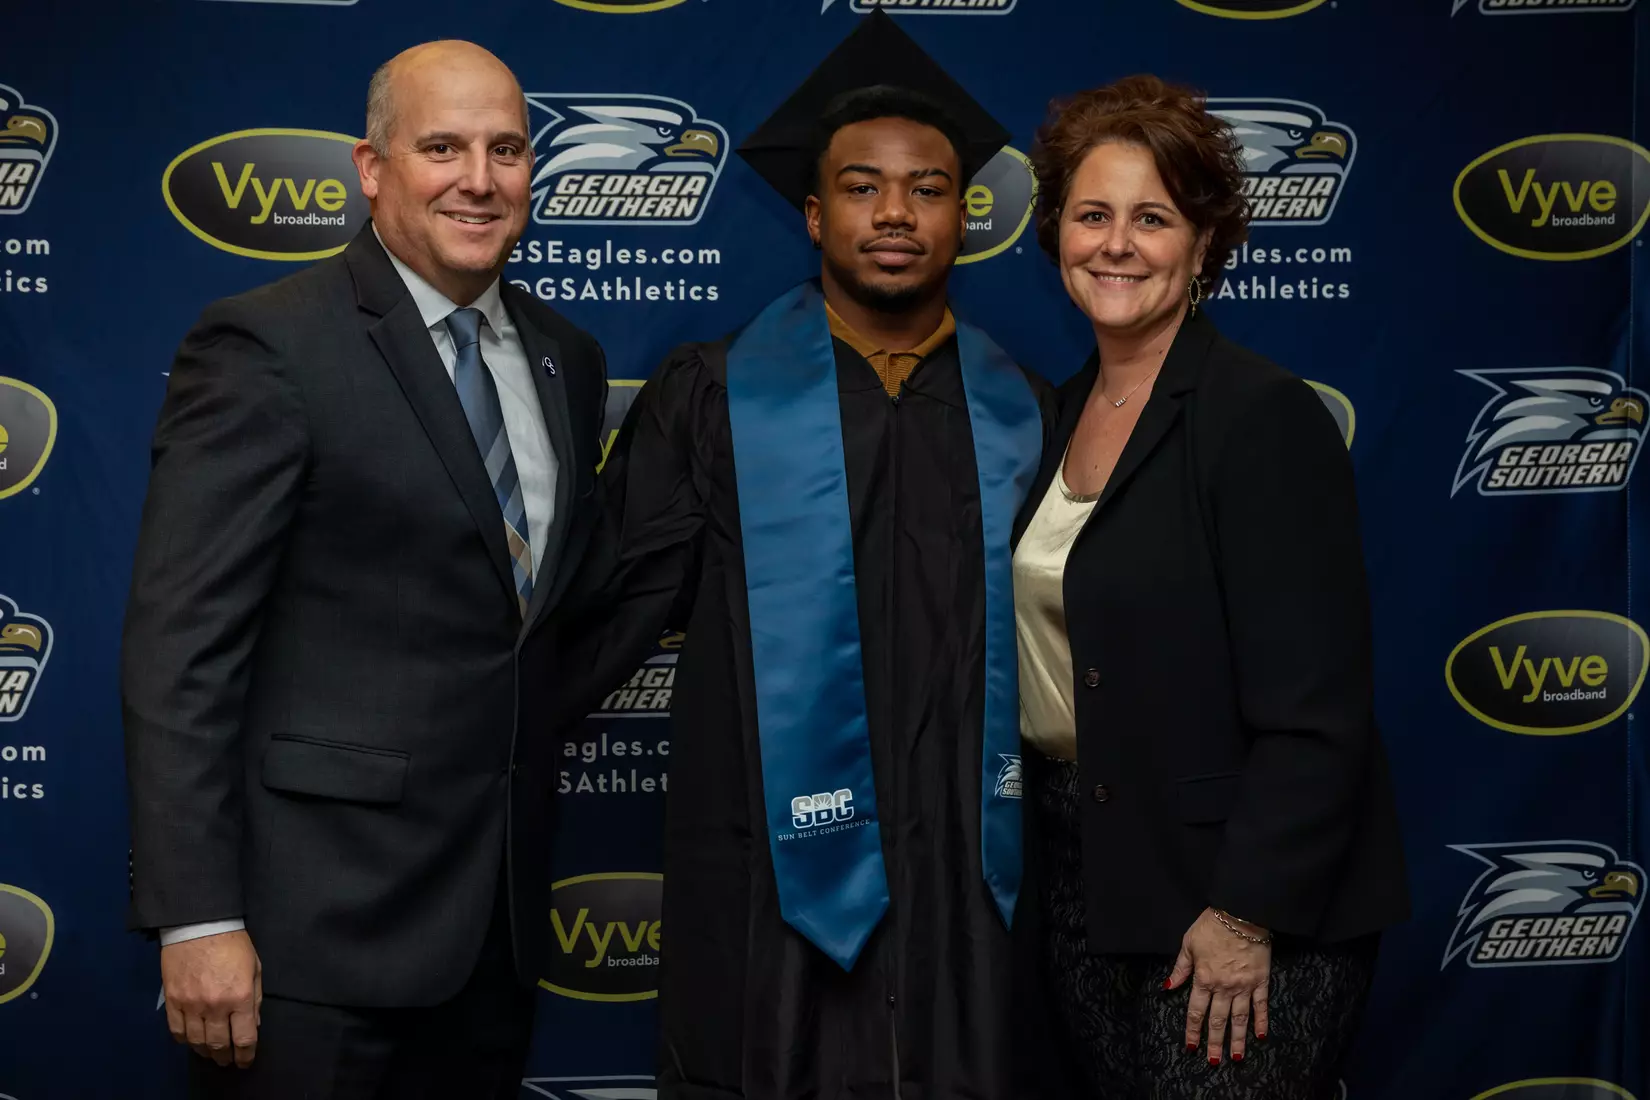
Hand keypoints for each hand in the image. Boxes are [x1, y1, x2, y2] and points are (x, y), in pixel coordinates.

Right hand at [160, 929, 261, 1067]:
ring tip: (211, 1054)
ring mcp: (191, 1004)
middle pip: (219, 1044)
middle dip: (225, 1057)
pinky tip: (190, 1041)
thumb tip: (254, 1024)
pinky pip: (176, 1030)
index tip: (246, 1060)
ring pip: (197, 1041)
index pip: (244, 1037)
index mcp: (240, 997)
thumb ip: (255, 998)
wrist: (199, 925)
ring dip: (205, 1051)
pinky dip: (184, 1040)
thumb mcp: (254, 968)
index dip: (246, 1054)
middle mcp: (216, 1005)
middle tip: (227, 1061)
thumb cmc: (232, 943)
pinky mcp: (172, 1000)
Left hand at [1164, 907, 1269, 1064]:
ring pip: (1240, 1019)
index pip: (1196, 1011)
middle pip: (1217, 1020)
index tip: (1191, 1046)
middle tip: (1214, 1062)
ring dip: (1237, 1040)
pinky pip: (1261, 1006)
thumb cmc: (1212, 926)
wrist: (1241, 913)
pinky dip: (1262, 1021)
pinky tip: (1261, 1035)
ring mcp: (1244, 986)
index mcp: (1203, 978)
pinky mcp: (1261, 981)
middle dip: (1214, 1043)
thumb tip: (1168, 987)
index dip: (1193, 1030)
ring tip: (1235, 1057)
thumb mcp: (1189, 943)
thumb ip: (1180, 968)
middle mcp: (1224, 987)